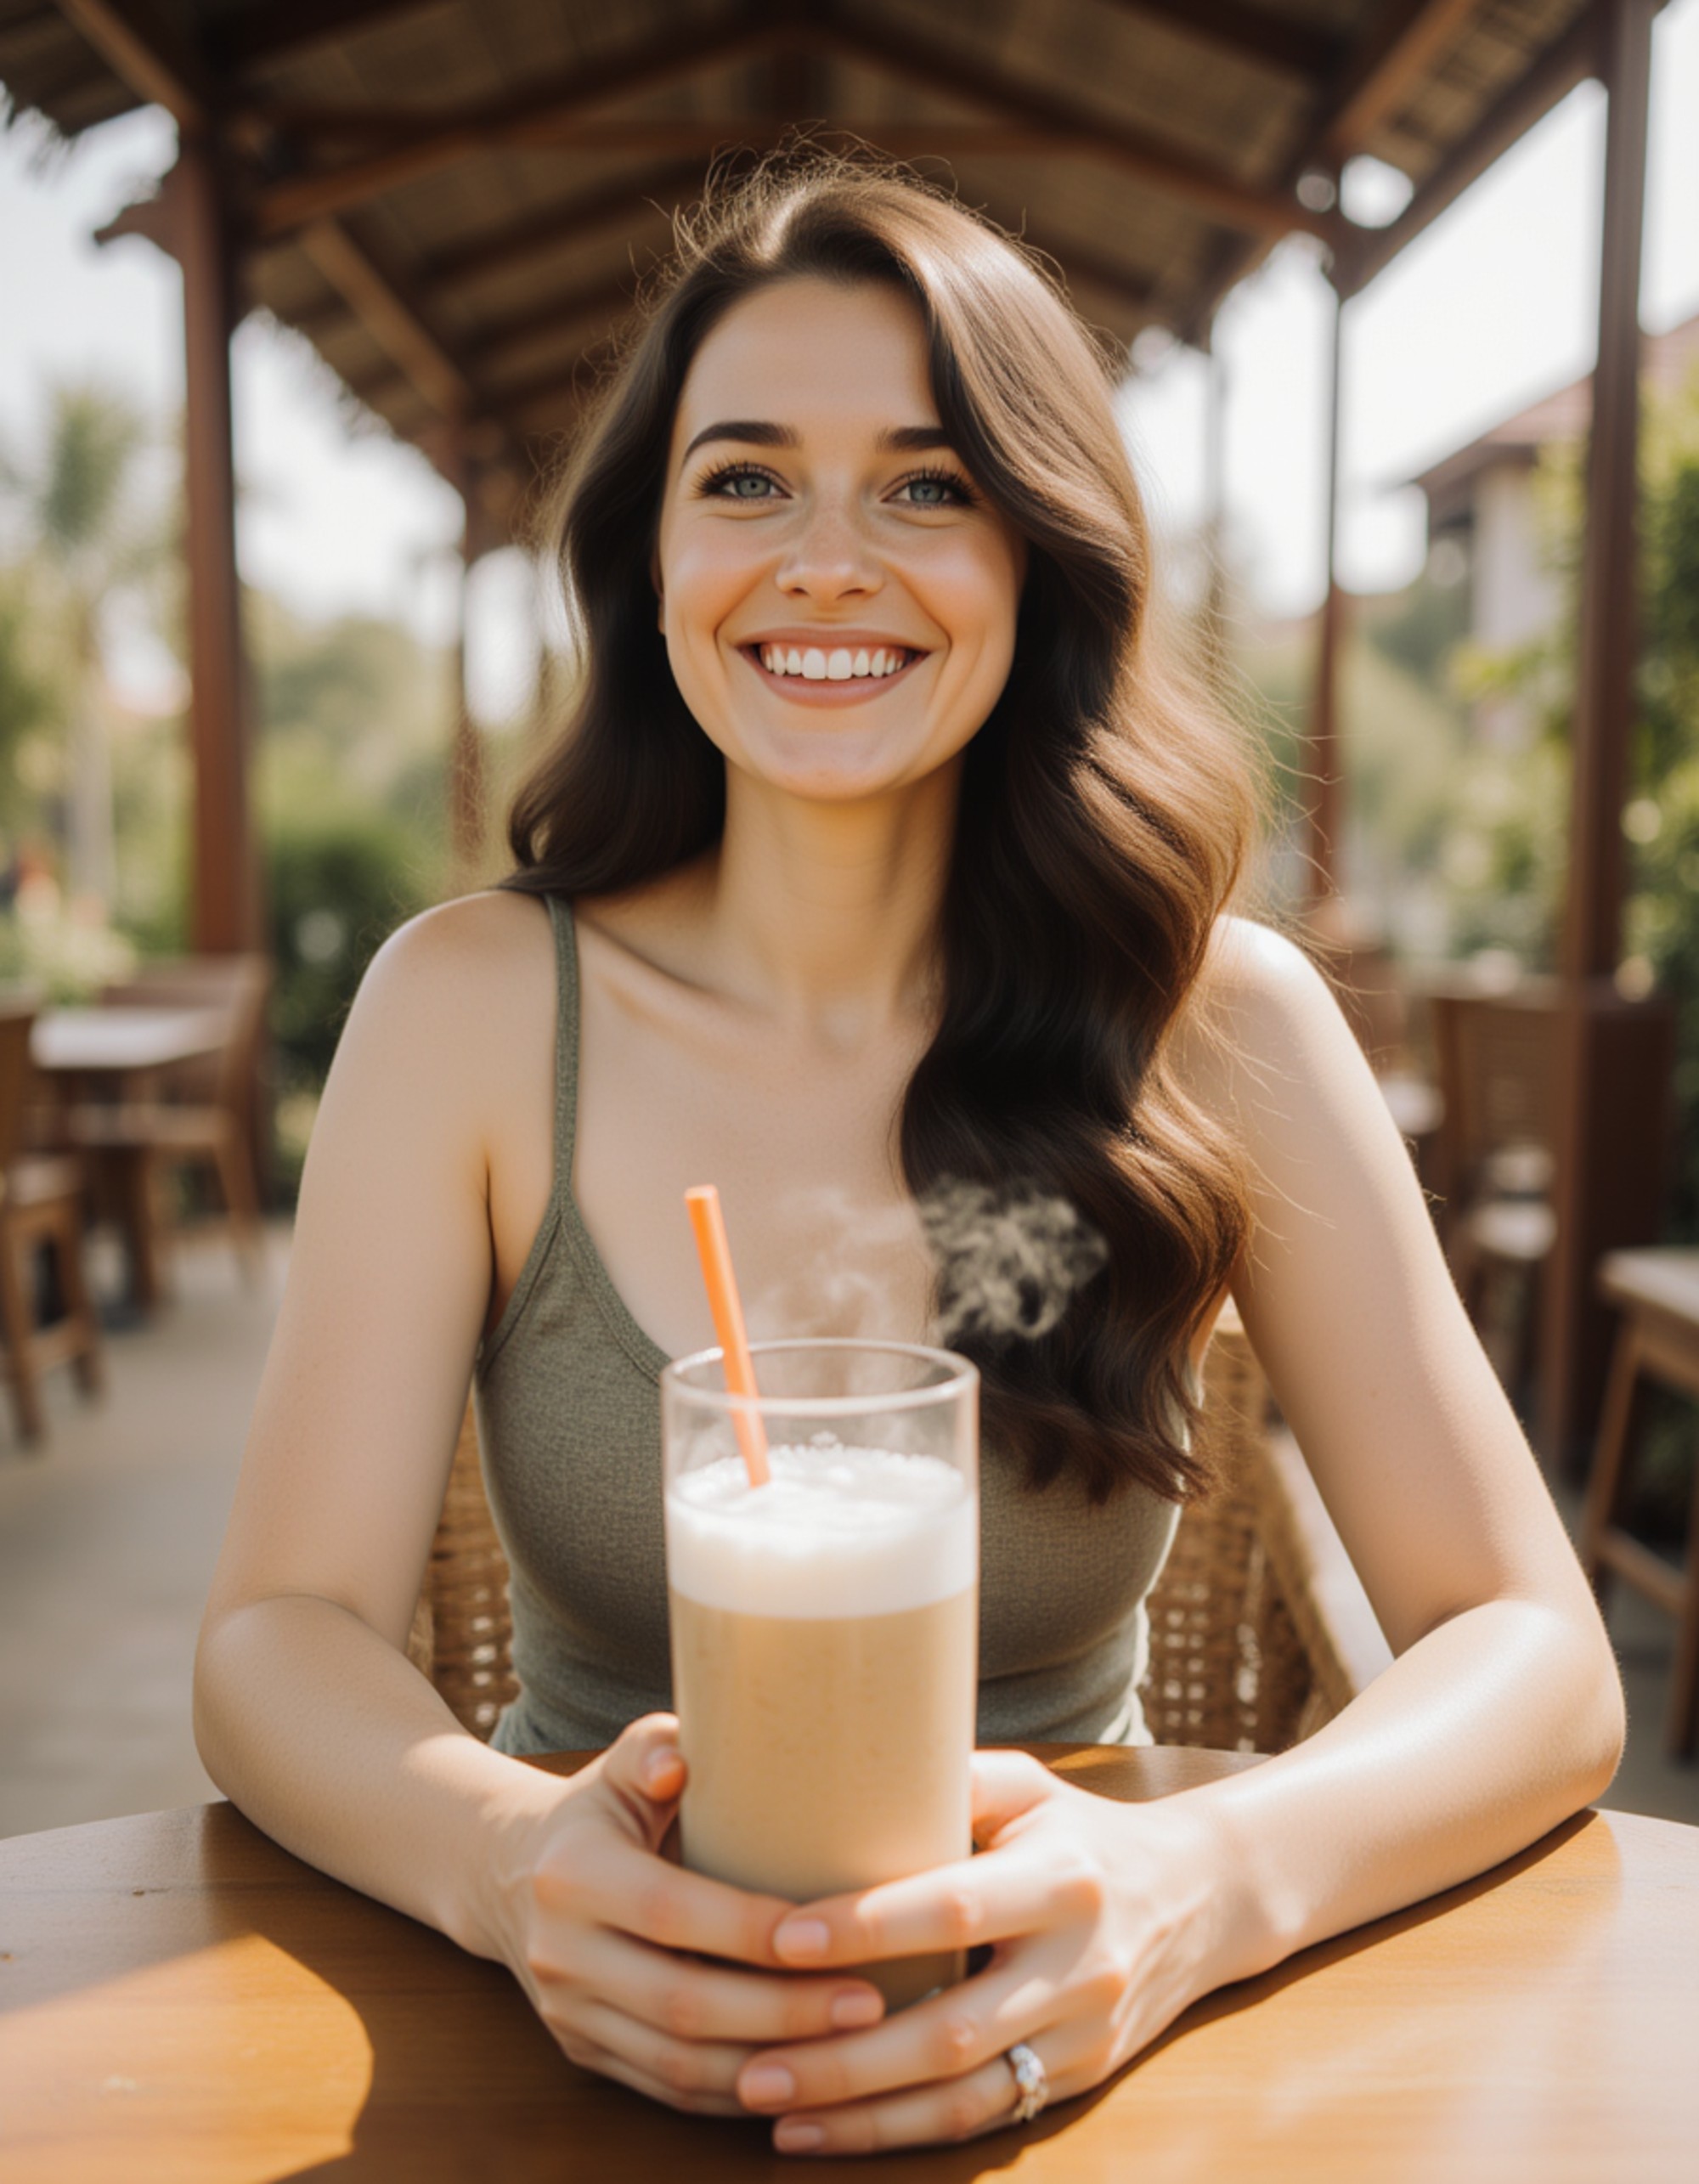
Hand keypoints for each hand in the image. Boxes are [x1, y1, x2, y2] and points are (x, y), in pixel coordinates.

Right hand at [505, 1714, 887, 2113]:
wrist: (511, 1874)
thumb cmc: (602, 1808)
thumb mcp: (621, 1764)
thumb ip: (652, 1747)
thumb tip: (679, 1763)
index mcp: (574, 1872)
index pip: (671, 1910)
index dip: (751, 1930)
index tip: (834, 1931)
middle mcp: (561, 1951)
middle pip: (681, 2003)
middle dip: (783, 2012)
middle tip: (867, 2003)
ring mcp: (568, 2012)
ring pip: (676, 2064)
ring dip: (770, 2065)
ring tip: (849, 2048)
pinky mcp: (582, 2052)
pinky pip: (666, 2090)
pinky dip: (735, 2093)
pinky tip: (799, 2075)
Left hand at [733, 1749, 1231, 2154]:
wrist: (1201, 1897)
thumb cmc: (1080, 1829)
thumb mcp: (1028, 1787)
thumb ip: (944, 1782)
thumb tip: (828, 1769)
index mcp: (1060, 1877)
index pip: (953, 1907)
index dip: (867, 1926)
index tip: (779, 1937)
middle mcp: (1079, 1963)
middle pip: (951, 2028)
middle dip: (844, 2056)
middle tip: (753, 2062)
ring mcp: (1084, 2033)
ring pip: (962, 2095)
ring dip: (861, 2113)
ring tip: (771, 2108)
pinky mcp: (1080, 2079)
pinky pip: (984, 2119)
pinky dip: (902, 2133)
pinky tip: (829, 2132)